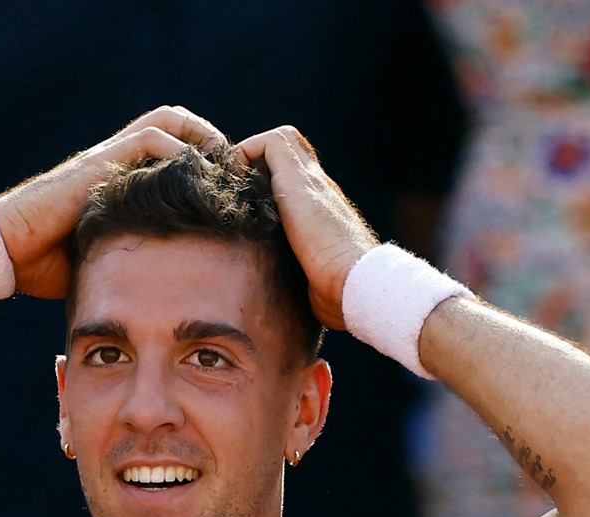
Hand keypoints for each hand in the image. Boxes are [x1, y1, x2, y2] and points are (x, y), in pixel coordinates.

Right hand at [0, 105, 227, 298]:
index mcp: (116, 180)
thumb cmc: (45, 265)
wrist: (7, 252)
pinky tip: (200, 177)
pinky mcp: (100, 163)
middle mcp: (114, 161)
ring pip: (166, 121)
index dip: (201, 161)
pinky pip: (150, 139)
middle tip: (232, 171)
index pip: (169, 148)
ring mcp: (106, 158)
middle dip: (208, 140)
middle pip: (172, 122)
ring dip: (200, 139)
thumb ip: (132, 258)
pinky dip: (181, 151)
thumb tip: (166, 294)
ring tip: (223, 169)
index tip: (226, 189)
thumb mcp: (103, 260)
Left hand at [232, 127, 379, 330]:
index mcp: (322, 210)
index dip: (269, 180)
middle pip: (291, 150)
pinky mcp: (299, 180)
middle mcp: (319, 188)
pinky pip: (270, 143)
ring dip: (251, 154)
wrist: (356, 283)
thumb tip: (281, 304)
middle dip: (258, 162)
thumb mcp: (311, 280)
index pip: (297, 178)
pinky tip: (235, 183)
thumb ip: (298, 278)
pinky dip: (247, 153)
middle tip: (236, 190)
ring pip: (282, 139)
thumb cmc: (338, 293)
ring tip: (234, 185)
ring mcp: (312, 181)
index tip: (244, 203)